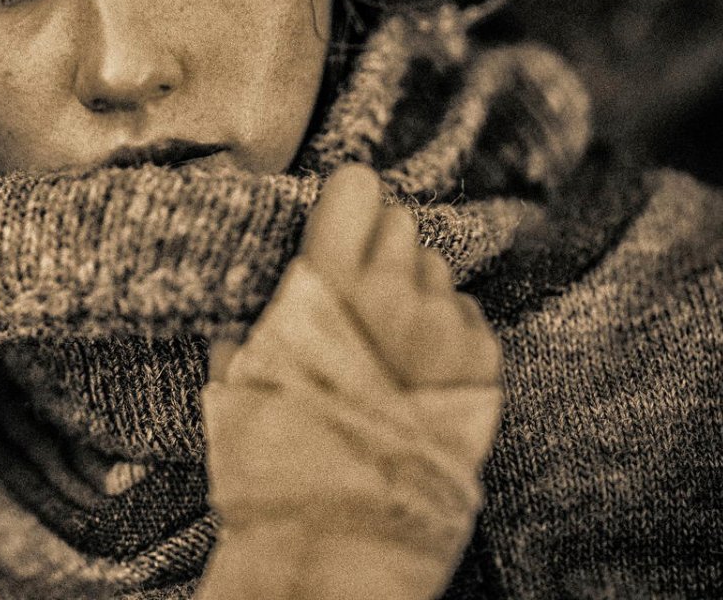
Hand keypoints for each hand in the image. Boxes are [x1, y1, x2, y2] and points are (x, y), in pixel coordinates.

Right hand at [195, 164, 502, 599]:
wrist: (339, 535)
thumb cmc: (275, 453)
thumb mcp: (240, 373)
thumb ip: (258, 317)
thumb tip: (260, 296)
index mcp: (326, 285)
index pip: (358, 189)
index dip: (347, 202)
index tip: (340, 219)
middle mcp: (393, 294)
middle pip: (402, 224)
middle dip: (378, 248)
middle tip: (357, 292)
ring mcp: (444, 331)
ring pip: (438, 270)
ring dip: (414, 291)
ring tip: (386, 341)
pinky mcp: (482, 369)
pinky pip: (470, 316)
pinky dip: (448, 332)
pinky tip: (417, 368)